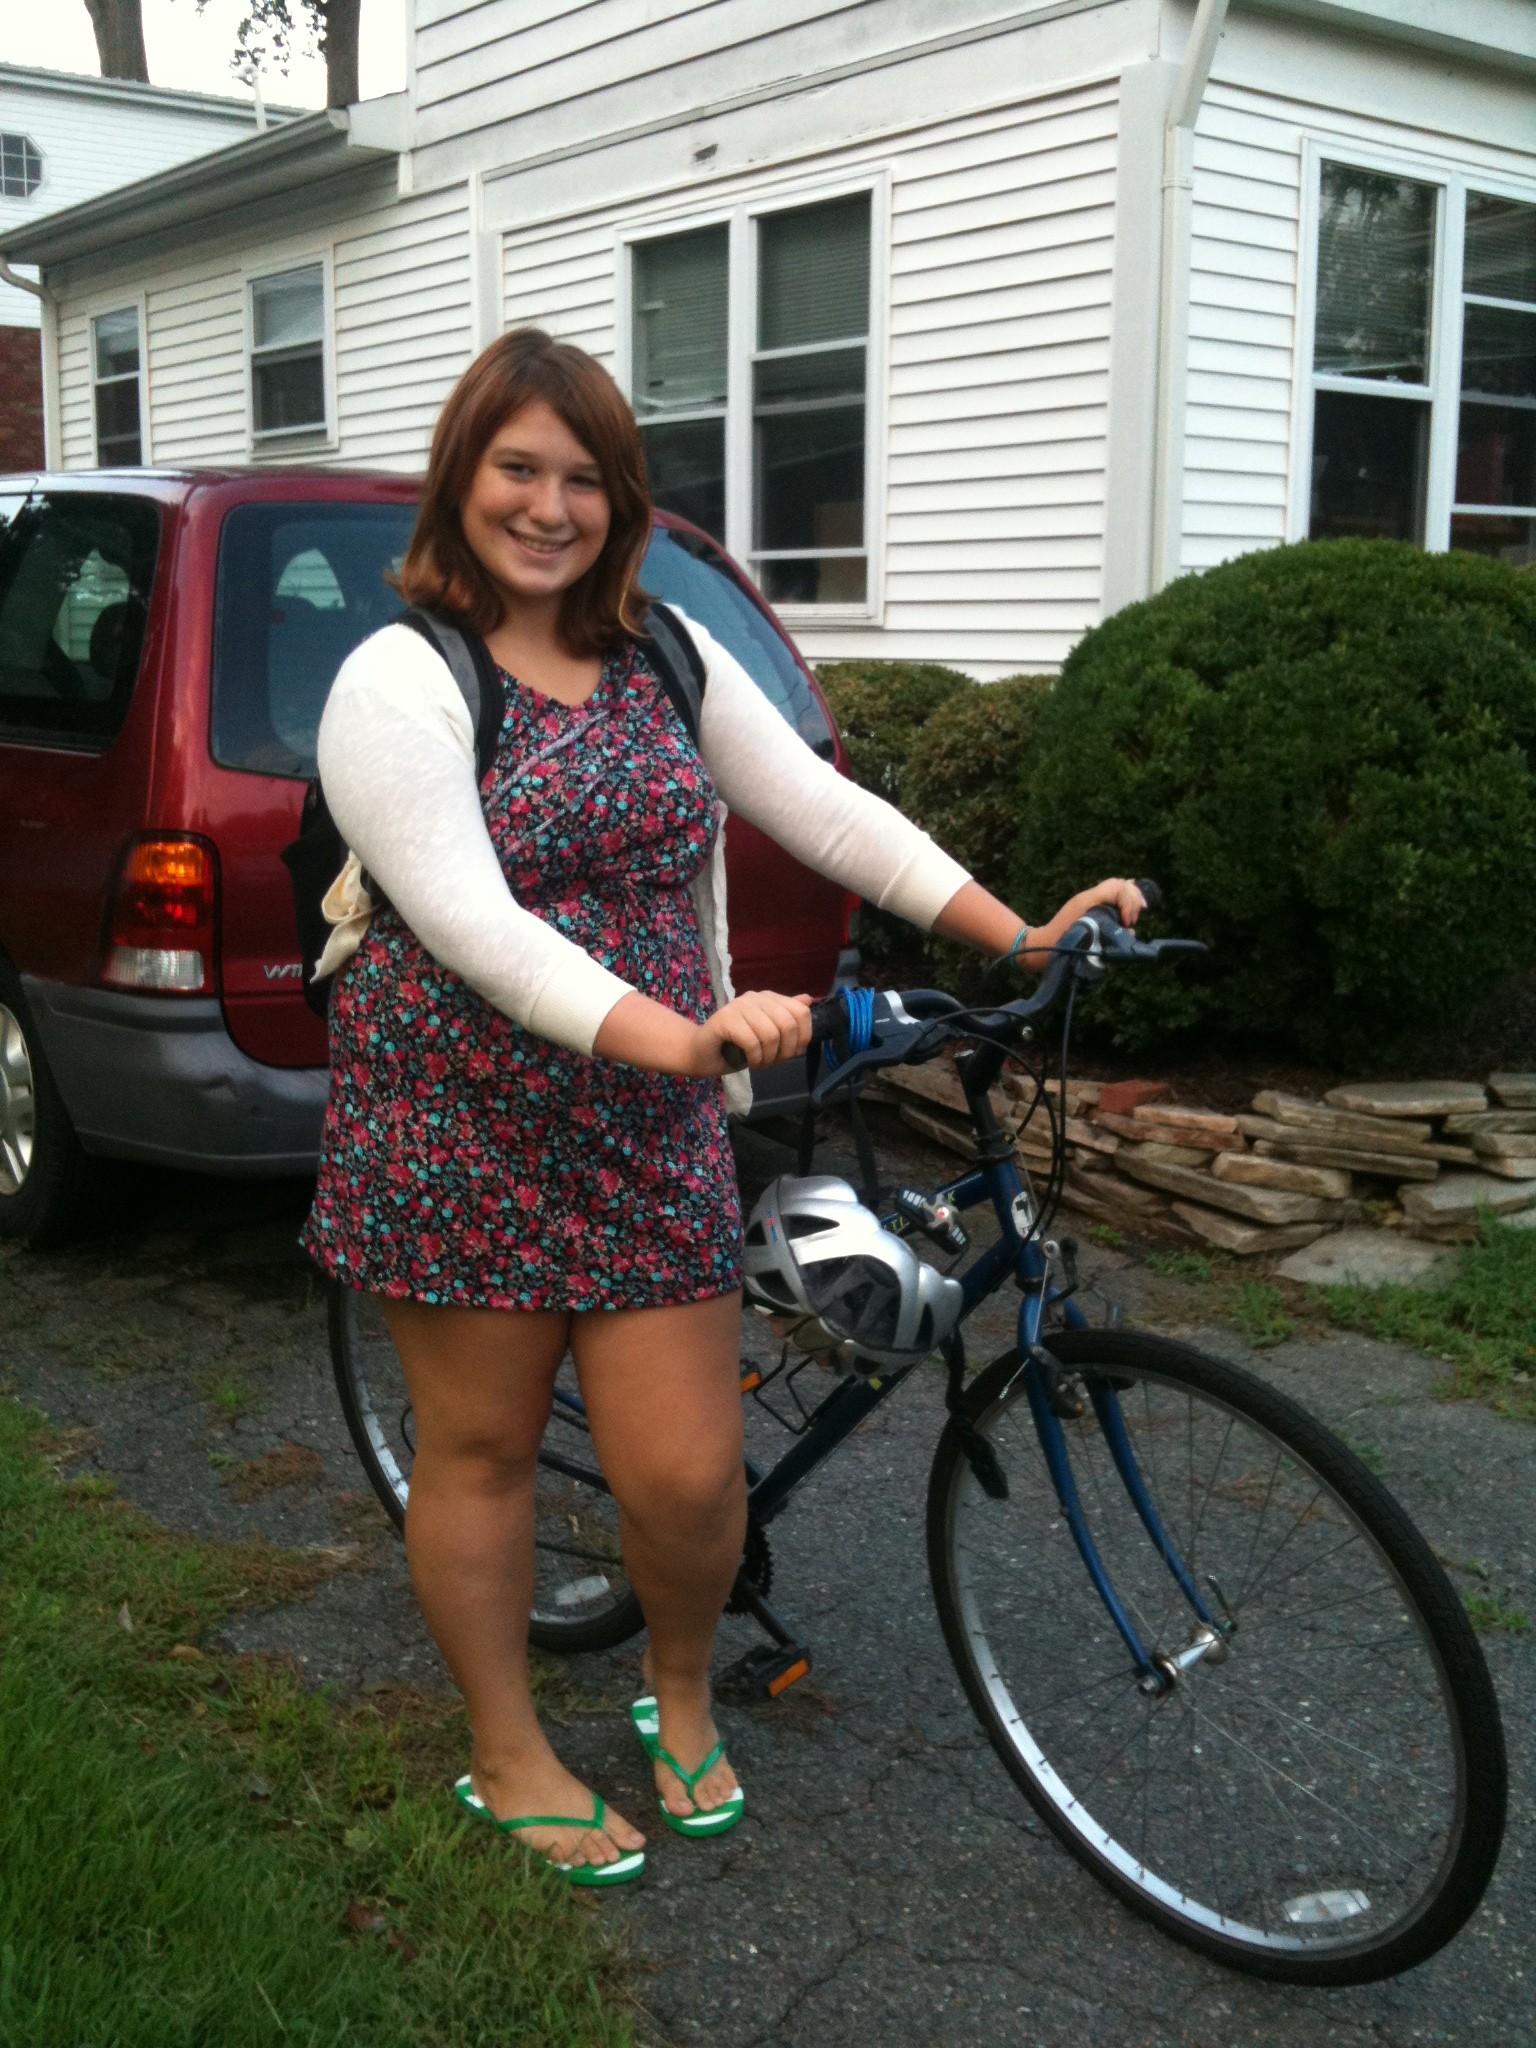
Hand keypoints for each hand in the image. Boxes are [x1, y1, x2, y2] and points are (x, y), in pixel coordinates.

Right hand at [688, 991, 813, 1076]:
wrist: (701, 1053)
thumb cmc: (736, 1045)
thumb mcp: (768, 1034)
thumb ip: (787, 1017)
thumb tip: (808, 1000)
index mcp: (768, 998)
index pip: (801, 1011)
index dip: (803, 1036)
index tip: (794, 1051)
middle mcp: (754, 997)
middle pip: (788, 1024)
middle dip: (786, 1050)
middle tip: (774, 1061)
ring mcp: (738, 1006)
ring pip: (771, 1034)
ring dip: (769, 1057)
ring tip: (760, 1063)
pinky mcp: (724, 1019)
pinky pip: (752, 1042)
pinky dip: (755, 1058)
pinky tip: (750, 1062)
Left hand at [1013, 877, 1146, 971]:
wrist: (1043, 946)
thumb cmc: (1062, 944)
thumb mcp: (1088, 938)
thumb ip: (1111, 931)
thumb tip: (1130, 931)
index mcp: (1089, 899)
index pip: (1118, 887)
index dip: (1130, 903)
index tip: (1128, 923)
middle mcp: (1090, 896)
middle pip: (1120, 884)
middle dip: (1133, 899)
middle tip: (1133, 919)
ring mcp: (1089, 900)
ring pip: (1117, 888)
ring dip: (1130, 900)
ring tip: (1132, 917)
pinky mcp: (1089, 907)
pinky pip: (1111, 897)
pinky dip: (1122, 903)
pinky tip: (1127, 916)